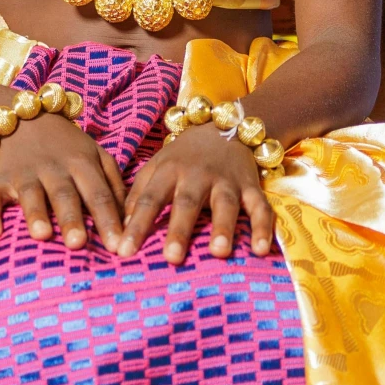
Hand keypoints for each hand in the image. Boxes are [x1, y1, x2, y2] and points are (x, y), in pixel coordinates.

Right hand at [0, 114, 125, 248]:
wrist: (24, 117)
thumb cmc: (68, 147)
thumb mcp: (96, 156)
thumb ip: (114, 186)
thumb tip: (129, 221)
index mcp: (82, 163)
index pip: (99, 194)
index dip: (108, 220)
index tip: (118, 247)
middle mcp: (54, 168)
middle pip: (65, 194)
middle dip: (72, 218)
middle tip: (79, 243)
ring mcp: (25, 173)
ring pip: (30, 194)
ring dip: (35, 213)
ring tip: (42, 235)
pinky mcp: (0, 179)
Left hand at [116, 125, 274, 265]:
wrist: (224, 126)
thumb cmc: (183, 157)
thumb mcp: (156, 167)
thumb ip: (138, 196)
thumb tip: (120, 230)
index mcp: (170, 170)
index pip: (149, 199)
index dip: (136, 225)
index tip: (123, 251)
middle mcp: (198, 175)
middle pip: (187, 203)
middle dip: (180, 230)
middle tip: (171, 258)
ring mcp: (227, 181)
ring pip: (225, 204)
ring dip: (223, 227)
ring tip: (219, 252)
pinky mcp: (252, 186)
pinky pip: (260, 207)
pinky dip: (263, 228)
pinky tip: (261, 250)